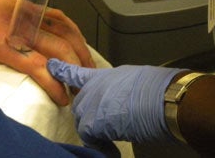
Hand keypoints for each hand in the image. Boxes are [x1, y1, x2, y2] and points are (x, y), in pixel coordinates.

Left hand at [0, 0, 94, 105]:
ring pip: (62, 30)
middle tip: (83, 85)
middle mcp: (18, 27)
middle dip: (75, 69)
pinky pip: (55, 15)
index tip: (64, 97)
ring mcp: (25, 14)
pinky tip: (76, 38)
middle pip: (58, 49)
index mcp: (0, 41)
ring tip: (88, 64)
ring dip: (78, 48)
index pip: (37, 65)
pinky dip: (71, 27)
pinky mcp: (25, 6)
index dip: (54, 83)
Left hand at [47, 58, 184, 143]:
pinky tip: (112, 150)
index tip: (50, 65)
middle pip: (79, 105)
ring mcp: (90, 105)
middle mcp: (91, 89)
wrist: (163, 98)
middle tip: (108, 123)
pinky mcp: (93, 124)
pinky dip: (101, 146)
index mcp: (101, 76)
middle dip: (91, 115)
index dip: (61, 70)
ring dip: (96, 130)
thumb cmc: (155, 87)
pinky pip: (89, 138)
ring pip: (83, 122)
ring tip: (112, 137)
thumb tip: (114, 96)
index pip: (75, 72)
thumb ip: (114, 86)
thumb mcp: (131, 78)